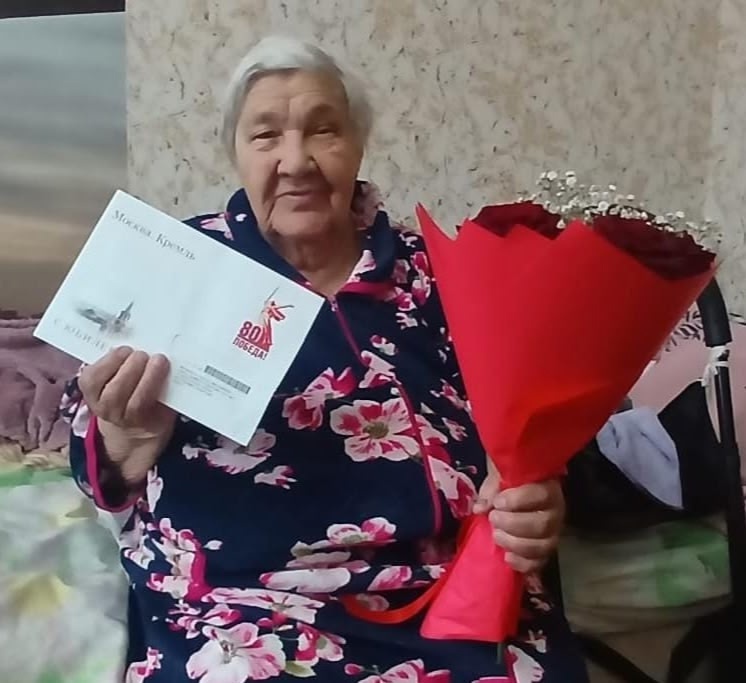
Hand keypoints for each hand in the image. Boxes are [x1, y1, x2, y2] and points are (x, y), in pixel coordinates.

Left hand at [78, 346, 175, 485]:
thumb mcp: (168, 406)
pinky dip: (103, 361)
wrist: (132, 424)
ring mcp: (96, 403)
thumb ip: (169, 390)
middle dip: (131, 369)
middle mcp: (113, 415)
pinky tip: (118, 352)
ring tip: (129, 351)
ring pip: (98, 383)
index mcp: (138, 422)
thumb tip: (174, 362)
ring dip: (114, 362)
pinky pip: (89, 375)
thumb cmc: (156, 409)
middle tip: (144, 354)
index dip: (149, 380)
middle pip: (115, 393)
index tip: (161, 360)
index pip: (138, 403)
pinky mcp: (86, 389)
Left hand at [474, 475, 564, 573]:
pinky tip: (507, 557)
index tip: (498, 502)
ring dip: (515, 544)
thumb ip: (492, 490)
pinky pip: (539, 563)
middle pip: (541, 524)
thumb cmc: (510, 485)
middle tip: (493, 518)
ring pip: (541, 546)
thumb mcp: (499, 478)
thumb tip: (480, 508)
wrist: (517, 497)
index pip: (541, 496)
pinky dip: (522, 564)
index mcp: (548, 489)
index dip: (518, 501)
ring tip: (496, 535)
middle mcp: (555, 513)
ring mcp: (552, 535)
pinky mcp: (544, 552)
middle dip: (512, 524)